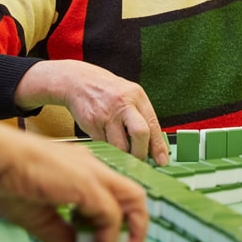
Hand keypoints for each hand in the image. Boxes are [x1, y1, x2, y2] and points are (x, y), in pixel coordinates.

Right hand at [0, 116, 148, 241]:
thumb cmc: (4, 179)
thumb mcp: (37, 216)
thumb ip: (60, 236)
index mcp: (81, 170)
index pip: (113, 197)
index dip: (114, 226)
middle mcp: (93, 168)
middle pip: (134, 196)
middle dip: (137, 229)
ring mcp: (92, 173)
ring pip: (133, 201)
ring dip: (132, 234)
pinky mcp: (86, 184)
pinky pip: (110, 216)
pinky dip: (107, 240)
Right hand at [16, 60, 169, 164]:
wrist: (79, 81)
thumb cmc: (109, 91)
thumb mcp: (130, 96)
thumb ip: (142, 117)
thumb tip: (154, 146)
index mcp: (137, 96)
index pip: (153, 125)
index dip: (158, 146)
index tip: (162, 160)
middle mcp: (123, 104)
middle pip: (140, 134)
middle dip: (142, 153)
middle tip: (141, 160)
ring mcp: (106, 114)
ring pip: (120, 146)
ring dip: (124, 154)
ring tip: (123, 150)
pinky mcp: (91, 123)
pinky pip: (104, 145)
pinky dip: (108, 147)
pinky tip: (106, 138)